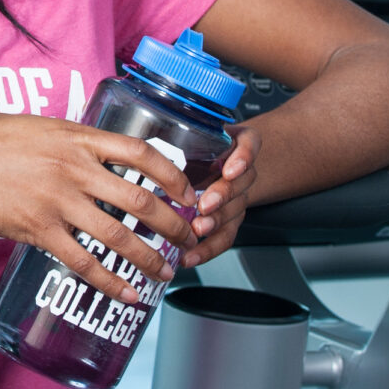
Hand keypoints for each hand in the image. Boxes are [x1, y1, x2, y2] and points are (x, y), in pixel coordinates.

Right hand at [0, 113, 198, 305]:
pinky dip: (110, 282)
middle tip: (188, 239)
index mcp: (76, 137)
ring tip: (166, 272)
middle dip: (173, 225)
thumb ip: (67, 143)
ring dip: (149, 258)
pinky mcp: (36, 230)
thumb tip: (89, 157)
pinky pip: (83, 262)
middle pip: (141, 199)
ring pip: (118, 236)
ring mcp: (56, 201)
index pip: (142, 153)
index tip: (187, 192)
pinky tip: (126, 293)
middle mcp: (74, 168)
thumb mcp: (34, 127)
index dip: (173, 176)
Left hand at [183, 128, 261, 268]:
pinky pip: (225, 237)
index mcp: (237, 143)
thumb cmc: (199, 145)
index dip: (242, 159)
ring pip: (234, 211)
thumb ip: (174, 132)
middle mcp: (241, 170)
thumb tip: (138, 141)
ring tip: (196, 230)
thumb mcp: (192, 133)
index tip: (229, 170)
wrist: (223, 164)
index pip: (249, 145)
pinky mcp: (230, 220)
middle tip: (205, 205)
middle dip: (222, 195)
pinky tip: (191, 256)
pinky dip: (208, 249)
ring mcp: (238, 197)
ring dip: (215, 223)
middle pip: (240, 183)